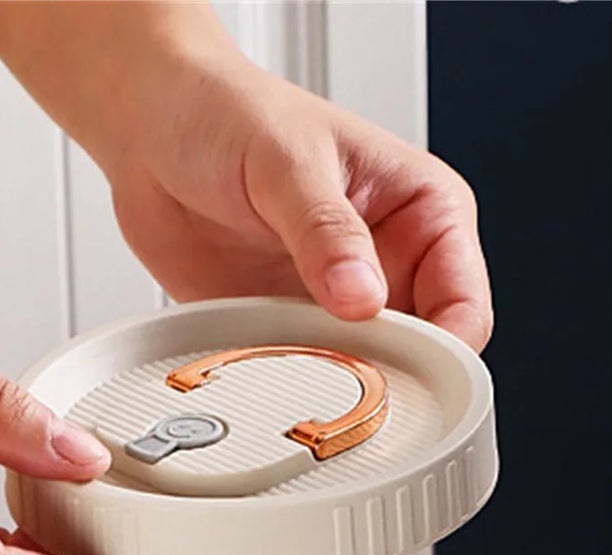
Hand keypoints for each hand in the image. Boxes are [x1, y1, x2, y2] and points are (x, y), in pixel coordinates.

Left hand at [102, 56, 491, 349]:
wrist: (146, 123)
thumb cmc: (226, 110)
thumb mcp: (284, 159)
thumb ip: (325, 230)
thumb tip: (363, 296)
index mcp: (426, 213)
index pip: (465, 302)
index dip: (446, 344)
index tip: (404, 362)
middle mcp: (396, 265)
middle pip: (429, 354)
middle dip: (396, 376)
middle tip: (354, 380)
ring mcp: (349, 303)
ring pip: (375, 375)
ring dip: (343, 387)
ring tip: (308, 373)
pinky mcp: (300, 329)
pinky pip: (315, 379)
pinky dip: (297, 387)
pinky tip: (275, 375)